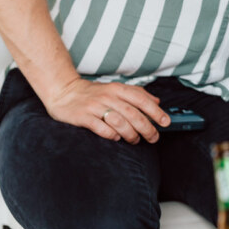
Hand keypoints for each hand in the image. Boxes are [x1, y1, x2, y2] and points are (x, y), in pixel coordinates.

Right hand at [42, 78, 168, 142]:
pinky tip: (116, 138)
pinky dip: (111, 134)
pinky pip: (100, 127)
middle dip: (146, 127)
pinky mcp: (82, 116)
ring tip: (135, 140)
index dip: (155, 112)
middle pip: (133, 113)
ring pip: (119, 121)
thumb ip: (136, 94)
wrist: (63, 92)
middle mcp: (107, 96)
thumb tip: (157, 102)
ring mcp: (94, 106)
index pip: (141, 100)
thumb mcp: (115, 88)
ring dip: (130, 133)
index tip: (165, 122)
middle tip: (153, 137)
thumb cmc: (92, 93)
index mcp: (117, 89)